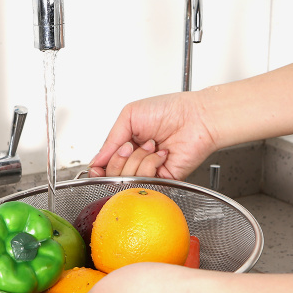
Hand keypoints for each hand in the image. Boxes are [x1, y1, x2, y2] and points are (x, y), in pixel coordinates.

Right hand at [88, 91, 216, 180]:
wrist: (197, 117)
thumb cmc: (170, 110)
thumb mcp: (130, 115)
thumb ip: (110, 139)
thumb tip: (96, 161)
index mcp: (126, 145)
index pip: (104, 165)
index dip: (99, 167)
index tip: (99, 164)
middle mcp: (136, 161)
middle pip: (112, 175)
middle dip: (119, 158)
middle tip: (132, 145)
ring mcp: (149, 172)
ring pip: (127, 180)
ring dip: (138, 159)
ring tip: (152, 145)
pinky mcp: (163, 181)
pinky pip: (145, 182)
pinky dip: (151, 165)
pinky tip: (161, 154)